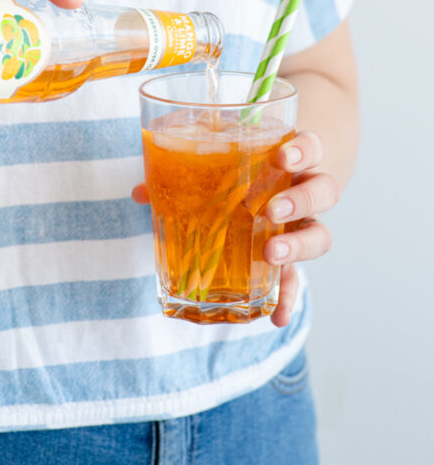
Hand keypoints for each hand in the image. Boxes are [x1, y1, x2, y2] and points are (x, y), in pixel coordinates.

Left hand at [131, 130, 337, 327]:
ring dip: (299, 245)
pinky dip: (288, 299)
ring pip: (320, 234)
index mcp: (287, 160)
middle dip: (301, 200)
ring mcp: (300, 226)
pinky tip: (276, 318)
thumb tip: (141, 192)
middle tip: (271, 210)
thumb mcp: (211, 166)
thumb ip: (181, 172)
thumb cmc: (233, 172)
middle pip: (324, 190)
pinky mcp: (290, 260)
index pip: (310, 146)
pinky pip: (295, 280)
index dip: (303, 150)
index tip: (282, 157)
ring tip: (272, 255)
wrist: (255, 192)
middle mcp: (302, 191)